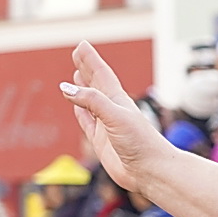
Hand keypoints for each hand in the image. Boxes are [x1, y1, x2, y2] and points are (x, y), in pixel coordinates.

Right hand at [60, 41, 169, 193]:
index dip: (91, 60)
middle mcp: (112, 110)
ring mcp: (106, 125)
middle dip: (86, 68)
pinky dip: (80, 112)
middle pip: (96, 84)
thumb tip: (66, 87)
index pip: (101, 74)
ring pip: (90, 102)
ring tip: (76, 76)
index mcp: (118, 100)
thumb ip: (92, 101)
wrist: (151, 171)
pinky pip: (87, 122)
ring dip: (82, 89)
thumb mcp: (115, 116)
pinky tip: (77, 106)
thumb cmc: (140, 143)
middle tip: (78, 54)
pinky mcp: (101, 142)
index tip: (82, 45)